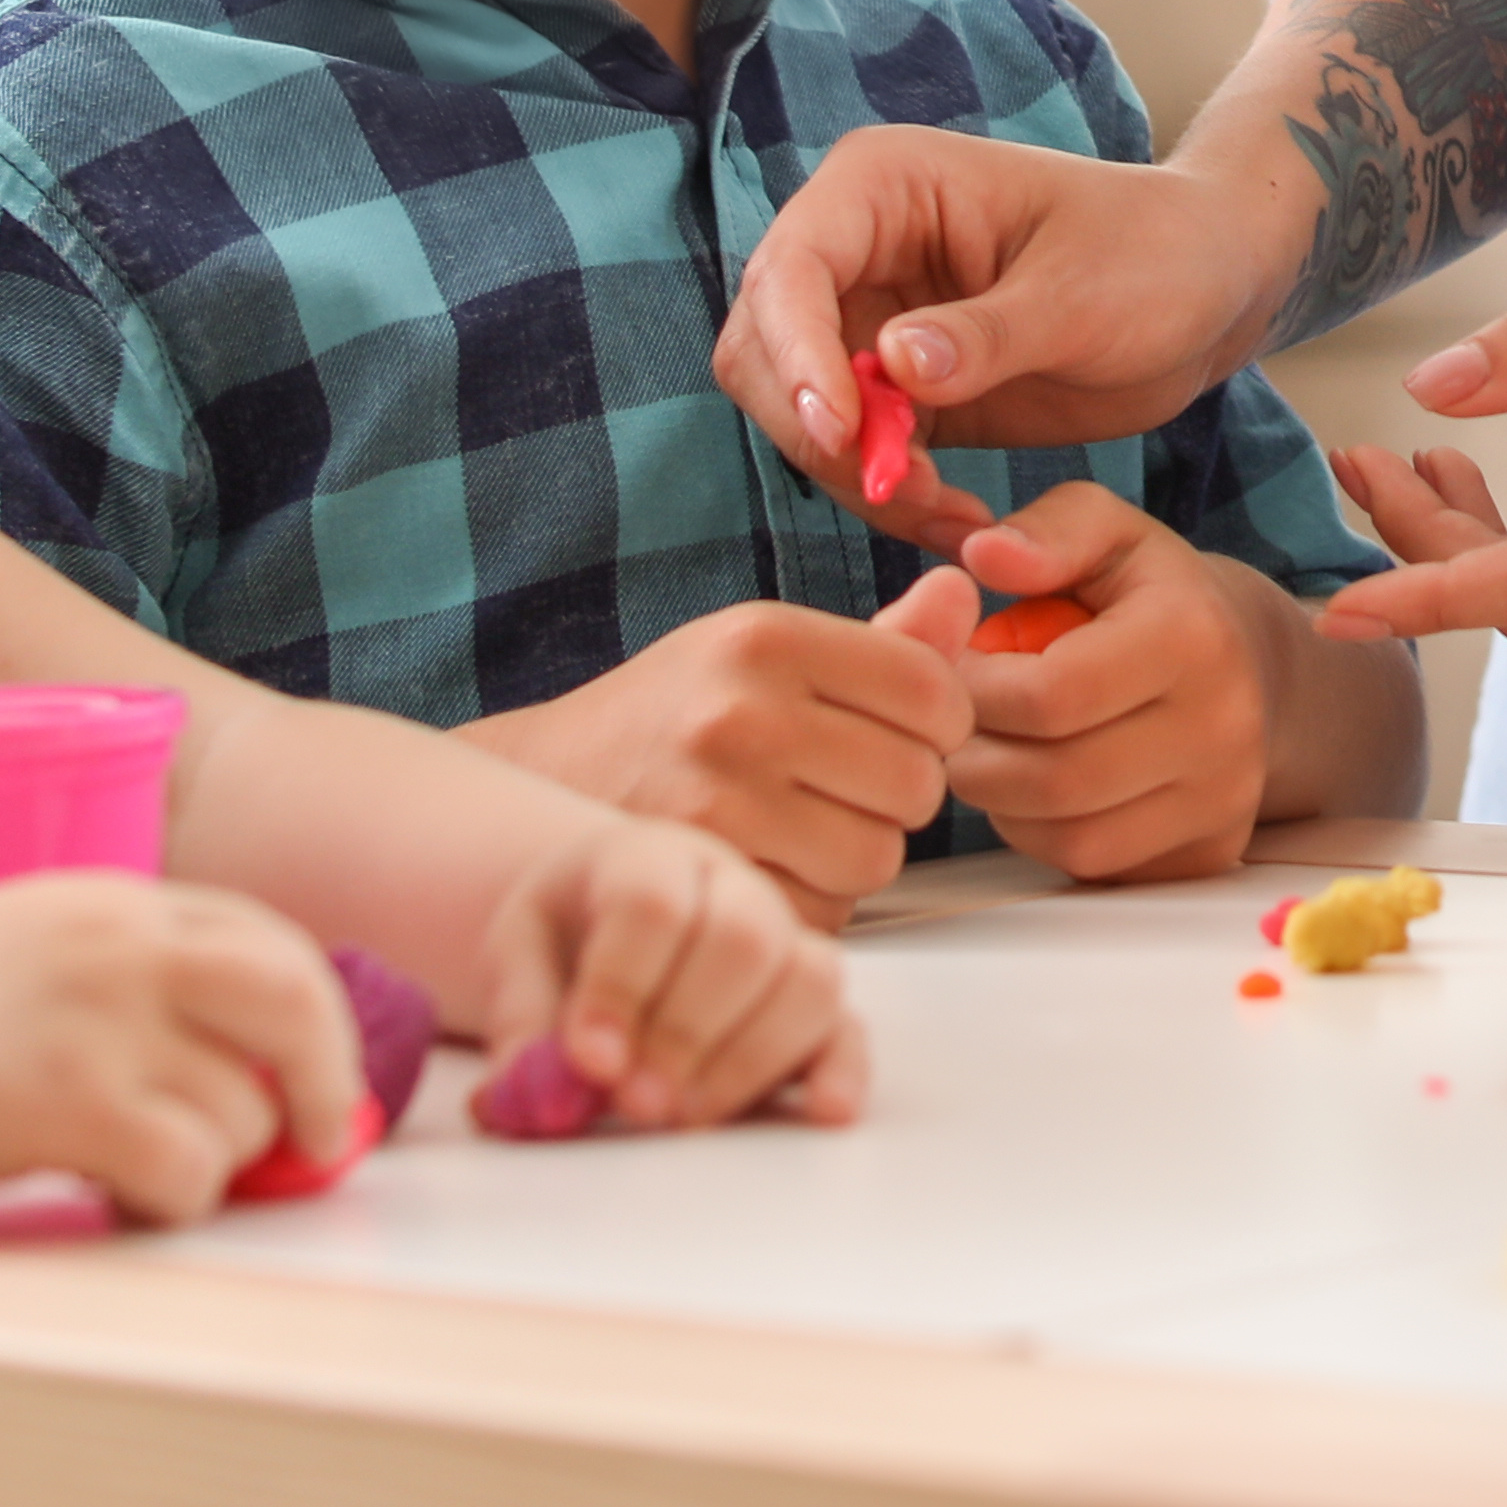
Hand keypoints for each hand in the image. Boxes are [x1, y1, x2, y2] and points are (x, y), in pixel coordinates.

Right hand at [0, 870, 362, 1226]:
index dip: (318, 1026)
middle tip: (313, 1145)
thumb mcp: (37, 949)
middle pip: (296, 1002)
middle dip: (326, 1083)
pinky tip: (115, 1197)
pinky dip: (176, 1199)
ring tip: (136, 1173)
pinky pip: (190, 1167)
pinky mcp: (65, 1101)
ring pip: (243, 1108)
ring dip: (216, 1162)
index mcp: (122, 904)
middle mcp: (125, 946)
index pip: (275, 947)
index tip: (317, 1086)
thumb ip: (136, 983)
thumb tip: (250, 1067)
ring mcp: (98, 1020)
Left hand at [453, 801, 872, 1130]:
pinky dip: (841, 1071)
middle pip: (743, 936)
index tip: (590, 1060)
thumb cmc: (565, 941)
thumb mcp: (515, 961)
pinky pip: (849, 1028)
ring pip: (809, 979)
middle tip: (636, 1101)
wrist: (602, 925)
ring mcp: (784, 941)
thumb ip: (521, 1019)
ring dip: (749, 1060)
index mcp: (648, 857)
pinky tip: (819, 1110)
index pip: (652, 902)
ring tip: (683, 1116)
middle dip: (688, 1032)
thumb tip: (534, 1090)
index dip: (624, 984)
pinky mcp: (812, 1005)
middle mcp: (731, 888)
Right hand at [474, 564, 980, 925]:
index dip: (938, 726)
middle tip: (842, 790)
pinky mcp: (705, 878)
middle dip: (897, 799)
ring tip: (800, 829)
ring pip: (879, 856)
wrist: (542, 781)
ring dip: (857, 856)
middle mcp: (741, 709)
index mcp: (767, 637)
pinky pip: (823, 911)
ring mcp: (718, 798)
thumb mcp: (764, 654)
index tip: (896, 734)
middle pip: (918, 783)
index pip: (934, 690)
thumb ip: (878, 642)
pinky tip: (766, 867)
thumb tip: (964, 595)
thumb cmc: (676, 716)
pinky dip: (810, 903)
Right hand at [713, 128, 1292, 476]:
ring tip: (948, 513)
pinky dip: (889, 495)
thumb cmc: (1156, 253)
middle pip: (765, 350)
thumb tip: (893, 365)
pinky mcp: (896, 390)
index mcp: (884, 186)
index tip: (844, 432)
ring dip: (853, 475)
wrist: (1207, 290)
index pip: (791, 268)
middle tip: (903, 488)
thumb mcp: (1082, 293)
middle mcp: (855, 248)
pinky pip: (853, 453)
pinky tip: (960, 522)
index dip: (798, 354)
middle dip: (818, 429)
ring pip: (797, 414)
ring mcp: (868, 321)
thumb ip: (988, 334)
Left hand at [940, 482, 1284, 883]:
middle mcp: (1224, 726)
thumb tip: (982, 555)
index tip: (955, 667)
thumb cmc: (1152, 594)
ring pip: (1070, 838)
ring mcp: (1223, 798)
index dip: (975, 689)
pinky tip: (1039, 789)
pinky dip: (1044, 837)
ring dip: (1004, 804)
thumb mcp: (1106, 532)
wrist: (1248, 663)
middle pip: (1055, 780)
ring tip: (996, 751)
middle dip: (976, 756)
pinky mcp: (1211, 851)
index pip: (1051, 695)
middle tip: (955, 724)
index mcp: (1192, 635)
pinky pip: (1096, 867)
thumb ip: (1045, 532)